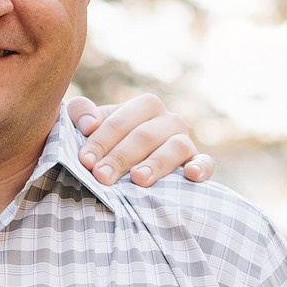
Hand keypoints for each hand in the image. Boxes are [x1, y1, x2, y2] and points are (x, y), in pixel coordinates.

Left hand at [63, 91, 213, 187]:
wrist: (126, 169)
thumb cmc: (105, 145)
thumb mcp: (88, 127)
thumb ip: (80, 113)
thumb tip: (88, 124)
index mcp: (144, 107)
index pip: (122, 120)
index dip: (102, 140)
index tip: (84, 160)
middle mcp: (168, 120)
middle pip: (146, 135)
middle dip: (121, 157)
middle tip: (101, 177)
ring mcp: (185, 142)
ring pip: (175, 147)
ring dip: (156, 163)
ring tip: (138, 179)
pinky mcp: (197, 163)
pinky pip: (206, 163)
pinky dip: (201, 167)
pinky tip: (190, 175)